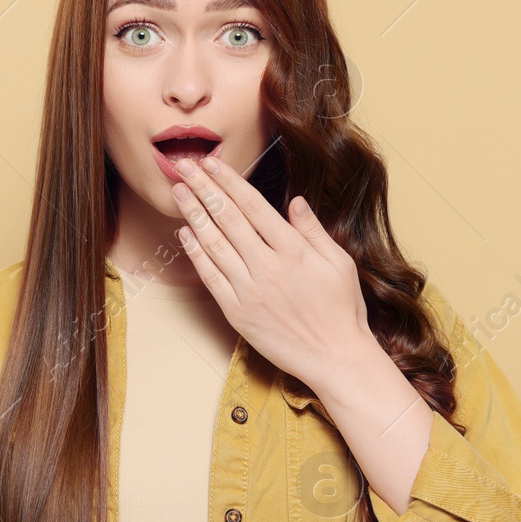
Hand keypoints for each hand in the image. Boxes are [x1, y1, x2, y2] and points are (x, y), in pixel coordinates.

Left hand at [168, 153, 374, 392]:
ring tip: (178, 192)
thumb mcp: (339, 263)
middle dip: (203, 188)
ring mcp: (249, 290)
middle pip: (228, 218)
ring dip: (193, 214)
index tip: (211, 163)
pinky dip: (196, 253)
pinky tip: (185, 233)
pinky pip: (210, 277)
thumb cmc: (342, 310)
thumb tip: (294, 201)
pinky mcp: (237, 312)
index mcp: (293, 249)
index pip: (253, 205)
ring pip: (214, 244)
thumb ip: (313, 230)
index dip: (229, 181)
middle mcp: (267, 266)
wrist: (335, 357)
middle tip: (183, 166)